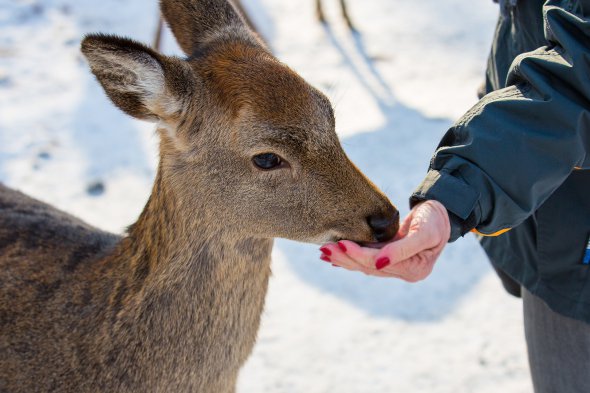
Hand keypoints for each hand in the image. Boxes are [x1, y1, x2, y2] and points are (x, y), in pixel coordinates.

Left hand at [319, 200, 450, 281]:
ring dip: (343, 258)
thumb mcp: (424, 232)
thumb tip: (378, 264)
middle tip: (323, 249)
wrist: (442, 212)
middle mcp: (403, 272)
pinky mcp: (389, 256)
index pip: (378, 264)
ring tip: (323, 252)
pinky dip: (351, 256)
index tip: (340, 244)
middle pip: (368, 267)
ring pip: (364, 264)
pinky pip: (367, 258)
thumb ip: (402, 249)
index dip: (358, 255)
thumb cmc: (435, 220)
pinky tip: (335, 255)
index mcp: (414, 270)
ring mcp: (396, 265)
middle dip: (345, 258)